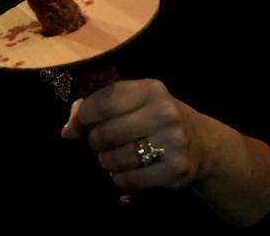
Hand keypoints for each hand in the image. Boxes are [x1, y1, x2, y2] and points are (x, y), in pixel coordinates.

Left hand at [61, 79, 208, 191]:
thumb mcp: (135, 101)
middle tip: (99, 143)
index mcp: (151, 89)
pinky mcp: (175, 170)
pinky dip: (119, 178)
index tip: (74, 128)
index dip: (83, 116)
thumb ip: (102, 105)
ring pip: (116, 158)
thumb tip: (68, 129)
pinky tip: (125, 171)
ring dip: (106, 162)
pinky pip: (129, 179)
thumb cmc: (157, 118)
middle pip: (107, 132)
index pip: (105, 100)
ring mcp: (173, 142)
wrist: (201, 143)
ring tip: (112, 157)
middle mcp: (164, 112)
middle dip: (95, 141)